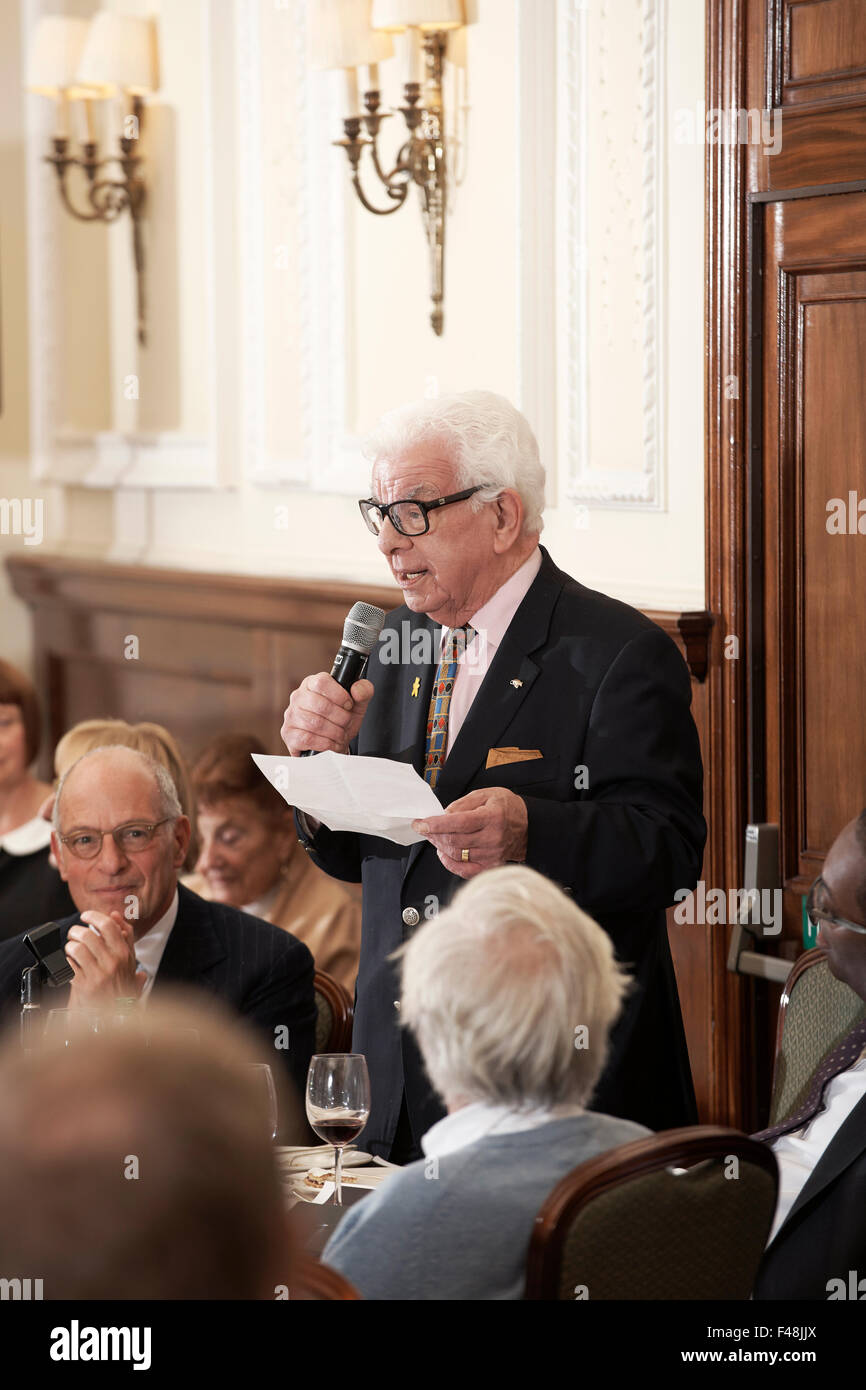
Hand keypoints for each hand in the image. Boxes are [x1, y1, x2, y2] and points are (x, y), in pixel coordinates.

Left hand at [65, 910, 146, 1007]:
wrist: (115, 1015)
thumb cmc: (122, 986)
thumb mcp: (130, 960)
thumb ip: (125, 936)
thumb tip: (116, 915)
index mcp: (124, 953)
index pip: (108, 925)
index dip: (93, 916)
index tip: (86, 915)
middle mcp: (112, 962)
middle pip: (88, 934)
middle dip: (76, 931)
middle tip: (74, 934)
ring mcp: (98, 974)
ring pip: (77, 948)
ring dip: (69, 946)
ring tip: (71, 949)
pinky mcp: (84, 985)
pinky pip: (68, 965)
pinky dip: (64, 962)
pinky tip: (68, 965)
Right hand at [281, 674, 373, 755]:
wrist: (333, 743)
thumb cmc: (342, 720)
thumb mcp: (357, 705)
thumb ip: (363, 691)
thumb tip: (357, 689)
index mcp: (313, 683)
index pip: (321, 682)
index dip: (339, 695)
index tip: (349, 705)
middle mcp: (298, 696)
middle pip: (320, 705)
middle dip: (341, 718)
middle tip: (347, 723)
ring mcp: (291, 715)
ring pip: (315, 723)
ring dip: (335, 732)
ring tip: (341, 734)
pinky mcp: (289, 734)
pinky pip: (307, 738)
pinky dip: (325, 743)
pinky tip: (332, 743)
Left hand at [412, 787, 528, 878]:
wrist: (528, 826)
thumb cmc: (507, 808)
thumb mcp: (486, 794)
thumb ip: (463, 803)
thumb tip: (444, 814)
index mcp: (492, 817)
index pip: (458, 822)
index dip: (435, 824)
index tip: (421, 823)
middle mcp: (493, 838)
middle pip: (454, 840)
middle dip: (433, 834)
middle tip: (425, 828)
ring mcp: (492, 854)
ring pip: (456, 854)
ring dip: (439, 845)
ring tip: (434, 836)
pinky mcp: (491, 866)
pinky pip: (464, 870)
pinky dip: (449, 863)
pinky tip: (443, 853)